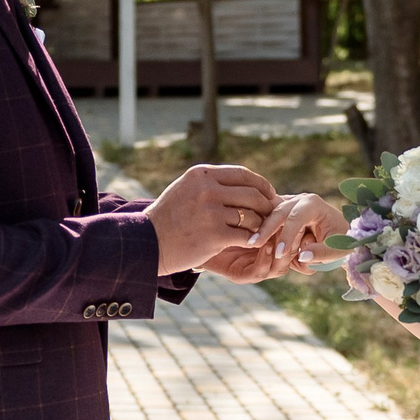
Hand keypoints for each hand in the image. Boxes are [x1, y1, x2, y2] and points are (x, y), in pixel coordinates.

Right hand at [147, 163, 279, 276]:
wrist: (147, 243)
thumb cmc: (168, 218)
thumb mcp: (185, 189)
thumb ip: (211, 183)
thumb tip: (244, 183)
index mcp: (201, 174)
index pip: (242, 174)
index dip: (261, 184)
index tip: (269, 194)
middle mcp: (207, 189)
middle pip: (252, 194)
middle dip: (266, 206)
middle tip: (272, 215)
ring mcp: (211, 212)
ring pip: (251, 216)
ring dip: (260, 225)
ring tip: (261, 231)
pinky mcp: (215, 235)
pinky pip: (246, 236)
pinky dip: (253, 240)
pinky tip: (252, 244)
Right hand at [250, 192, 347, 273]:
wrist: (340, 232)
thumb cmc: (340, 241)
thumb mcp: (337, 250)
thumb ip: (321, 253)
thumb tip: (302, 256)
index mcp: (313, 204)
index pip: (296, 218)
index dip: (287, 235)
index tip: (279, 253)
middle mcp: (299, 200)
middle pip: (278, 212)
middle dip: (266, 228)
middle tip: (253, 244)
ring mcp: (289, 202)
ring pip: (270, 213)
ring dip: (261, 228)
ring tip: (250, 243)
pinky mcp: (282, 210)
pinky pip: (268, 216)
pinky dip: (261, 226)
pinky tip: (252, 237)